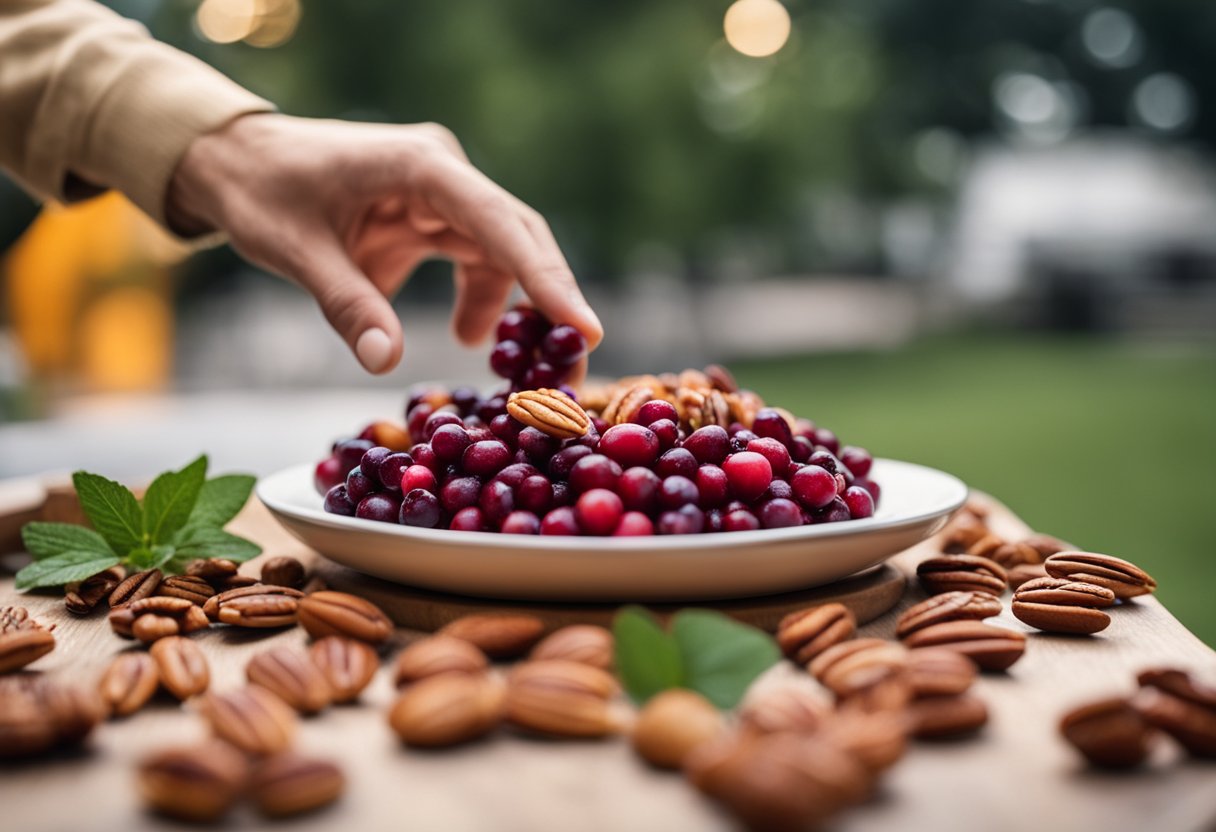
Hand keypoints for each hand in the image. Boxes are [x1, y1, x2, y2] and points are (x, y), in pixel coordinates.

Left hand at [167, 114, 601, 373]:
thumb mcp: (296, 251)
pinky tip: (471, 335)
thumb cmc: (260, 192)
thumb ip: (348, 305)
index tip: (584, 330)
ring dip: (516, 310)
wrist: (235, 160)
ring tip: (511, 370)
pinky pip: (478, 259)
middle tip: (571, 371)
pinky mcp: (434, 214)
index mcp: (421, 167)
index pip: (500, 224)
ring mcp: (443, 193)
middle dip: (549, 304)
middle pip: (520, 238)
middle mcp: (445, 175)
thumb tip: (387, 364)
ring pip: (506, 253)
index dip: (547, 280)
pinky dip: (483, 300)